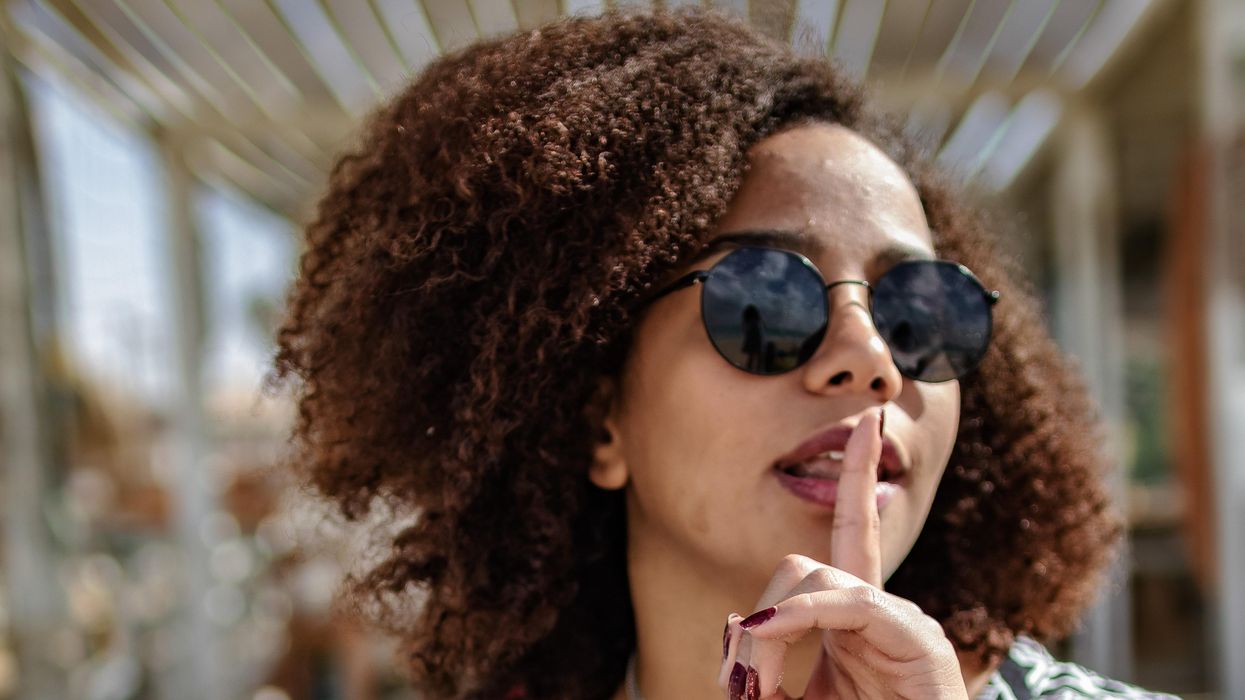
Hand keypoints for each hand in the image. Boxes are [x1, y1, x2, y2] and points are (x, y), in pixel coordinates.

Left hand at [718, 409, 967, 699]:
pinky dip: (801, 616)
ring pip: (813, 576)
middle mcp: (876, 610)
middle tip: (741, 689)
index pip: (850, 532)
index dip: (861, 476)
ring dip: (768, 632)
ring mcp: (900, 620)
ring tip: (758, 693)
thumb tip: (738, 624)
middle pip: (799, 564)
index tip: (870, 426)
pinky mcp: (917, 638)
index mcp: (849, 620)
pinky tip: (771, 634)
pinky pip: (851, 602)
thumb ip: (759, 672)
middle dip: (758, 619)